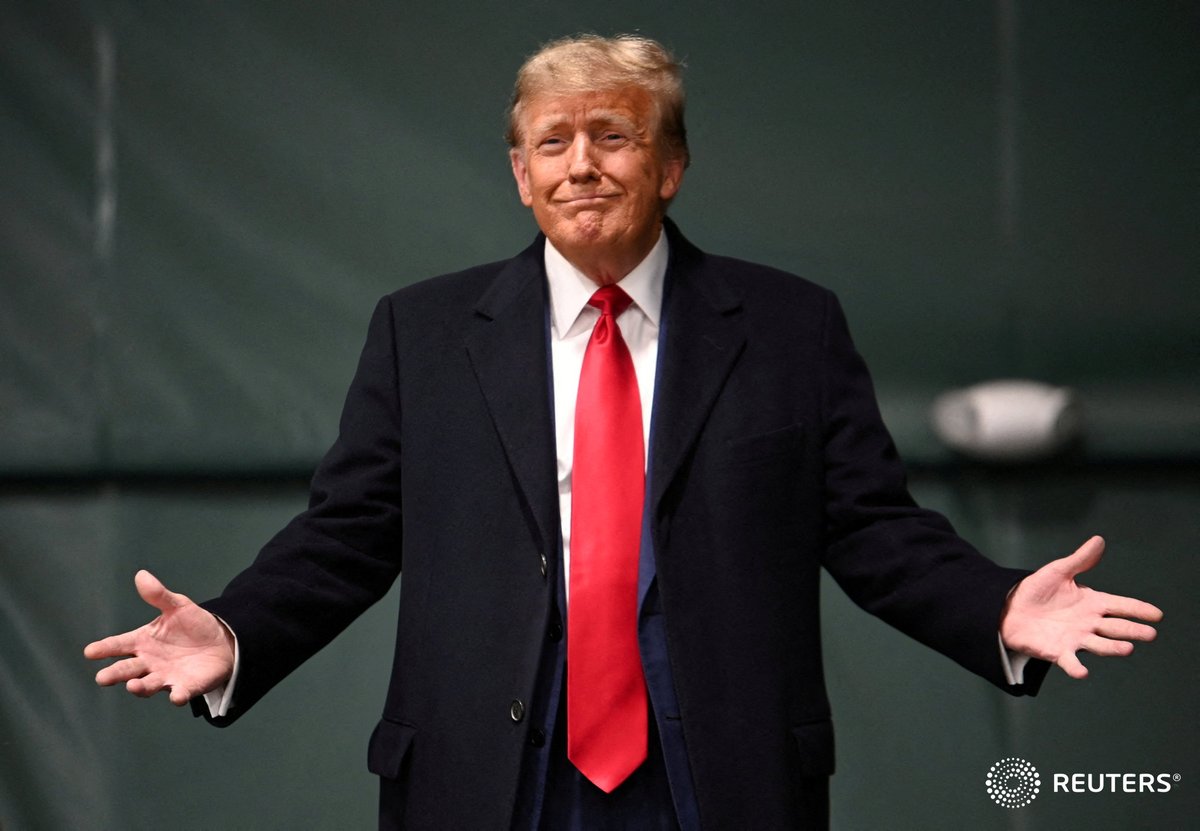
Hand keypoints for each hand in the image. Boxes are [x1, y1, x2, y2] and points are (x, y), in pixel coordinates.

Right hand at [84, 570, 234, 704]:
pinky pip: (180, 693)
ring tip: (133, 686)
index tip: (90, 651)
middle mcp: (149, 663)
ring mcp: (166, 677)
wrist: (222, 642)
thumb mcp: (177, 606)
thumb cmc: (192, 626)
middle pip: (127, 670)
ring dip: (140, 687)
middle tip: (102, 678)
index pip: (118, 645)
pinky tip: (176, 697)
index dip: (104, 648)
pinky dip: (177, 696)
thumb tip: (142, 575)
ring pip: (148, 685)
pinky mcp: (186, 687)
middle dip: (115, 674)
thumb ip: (159, 595)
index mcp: (143, 642)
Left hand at [1000, 536, 1161, 678]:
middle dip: (1133, 630)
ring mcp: (1075, 639)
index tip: (1157, 615)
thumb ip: (1079, 560)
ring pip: (1100, 645)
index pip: (1121, 606)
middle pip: (1116, 628)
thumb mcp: (1058, 572)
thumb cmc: (1037, 590)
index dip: (1138, 610)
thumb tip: (1099, 540)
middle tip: (1150, 634)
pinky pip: (1070, 661)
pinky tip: (1082, 672)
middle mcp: (1089, 623)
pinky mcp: (1058, 652)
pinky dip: (1076, 668)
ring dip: (1113, 648)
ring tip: (1128, 648)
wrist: (1009, 608)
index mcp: (1092, 603)